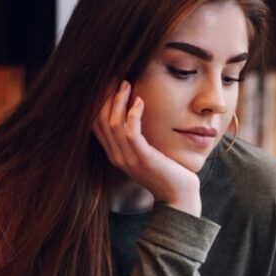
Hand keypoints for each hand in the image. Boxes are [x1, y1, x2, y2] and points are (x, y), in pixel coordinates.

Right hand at [92, 80, 201, 216]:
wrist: (179, 197)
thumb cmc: (168, 172)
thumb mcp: (147, 153)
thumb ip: (137, 138)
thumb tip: (136, 111)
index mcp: (115, 155)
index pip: (96, 124)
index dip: (99, 102)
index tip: (108, 84)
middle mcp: (117, 157)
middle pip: (100, 120)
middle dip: (106, 96)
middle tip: (115, 78)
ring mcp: (128, 159)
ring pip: (113, 124)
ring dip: (119, 100)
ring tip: (127, 84)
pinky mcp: (143, 158)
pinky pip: (131, 132)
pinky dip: (133, 114)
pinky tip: (140, 101)